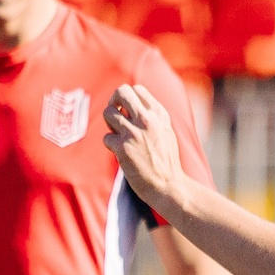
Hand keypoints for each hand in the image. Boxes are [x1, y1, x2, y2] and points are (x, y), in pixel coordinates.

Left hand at [102, 83, 185, 211]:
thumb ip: (153, 116)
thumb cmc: (166, 161)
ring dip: (109, 124)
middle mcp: (147, 119)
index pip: (137, 89)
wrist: (168, 185)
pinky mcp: (123, 148)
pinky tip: (120, 152)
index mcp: (159, 114)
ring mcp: (134, 133)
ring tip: (118, 135)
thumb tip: (133, 105)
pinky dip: (110, 144)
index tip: (125, 110)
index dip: (126, 98)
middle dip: (113, 101)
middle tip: (114, 113)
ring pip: (108, 113)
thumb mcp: (165, 131)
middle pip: (121, 92)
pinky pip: (106, 137)